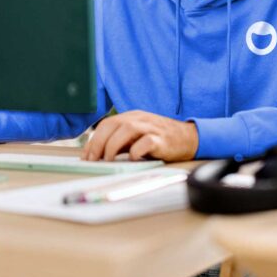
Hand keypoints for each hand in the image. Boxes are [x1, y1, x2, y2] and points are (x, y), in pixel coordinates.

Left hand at [82, 110, 198, 161]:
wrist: (188, 138)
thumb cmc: (160, 139)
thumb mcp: (137, 137)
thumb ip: (121, 142)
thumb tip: (98, 155)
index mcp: (132, 117)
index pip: (107, 124)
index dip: (94, 140)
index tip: (87, 156)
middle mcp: (140, 119)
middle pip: (113, 124)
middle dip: (99, 143)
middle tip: (93, 159)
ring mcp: (151, 127)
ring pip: (127, 129)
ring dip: (113, 145)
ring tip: (108, 160)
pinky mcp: (162, 139)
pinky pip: (146, 142)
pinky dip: (136, 150)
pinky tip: (133, 159)